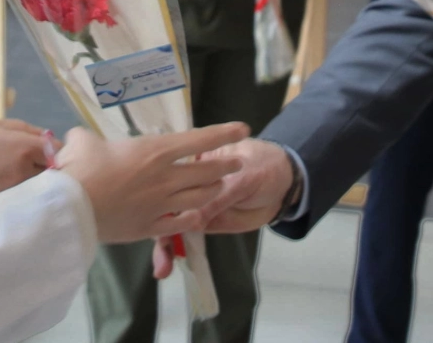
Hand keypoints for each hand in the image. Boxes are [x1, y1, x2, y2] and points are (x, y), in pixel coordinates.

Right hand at [0, 119, 50, 208]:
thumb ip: (26, 130)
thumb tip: (48, 139)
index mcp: (26, 148)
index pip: (58, 151)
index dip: (54, 151)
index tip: (46, 153)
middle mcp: (27, 173)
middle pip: (55, 173)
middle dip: (51, 170)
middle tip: (37, 167)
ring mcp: (17, 194)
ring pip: (42, 190)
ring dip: (40, 186)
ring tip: (22, 180)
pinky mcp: (6, 209)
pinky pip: (26, 203)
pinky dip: (25, 198)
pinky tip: (13, 193)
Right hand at [56, 122, 248, 243]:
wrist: (71, 208)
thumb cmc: (80, 169)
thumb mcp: (84, 141)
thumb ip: (88, 138)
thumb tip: (78, 138)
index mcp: (154, 151)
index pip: (198, 139)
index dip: (223, 133)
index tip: (242, 129)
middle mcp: (165, 177)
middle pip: (207, 171)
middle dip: (226, 165)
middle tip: (236, 162)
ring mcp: (161, 205)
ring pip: (200, 198)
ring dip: (214, 190)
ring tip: (220, 186)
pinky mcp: (151, 227)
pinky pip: (182, 224)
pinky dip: (194, 218)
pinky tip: (199, 217)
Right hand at [151, 136, 298, 278]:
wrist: (280, 183)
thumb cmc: (261, 167)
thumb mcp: (242, 180)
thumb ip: (220, 199)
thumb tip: (194, 220)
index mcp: (192, 163)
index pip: (168, 178)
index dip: (158, 196)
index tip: (151, 215)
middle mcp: (186, 183)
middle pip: (165, 206)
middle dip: (158, 228)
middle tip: (158, 250)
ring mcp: (193, 205)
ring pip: (171, 225)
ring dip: (163, 247)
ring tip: (162, 269)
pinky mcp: (202, 223)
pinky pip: (185, 237)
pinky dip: (175, 252)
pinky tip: (165, 267)